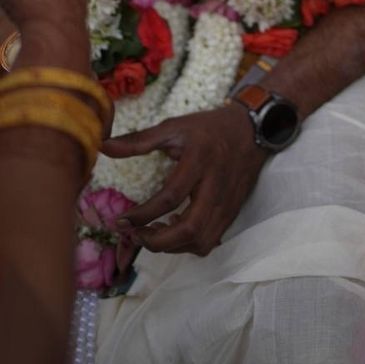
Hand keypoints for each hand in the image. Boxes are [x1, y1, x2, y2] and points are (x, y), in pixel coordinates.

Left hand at [102, 104, 266, 256]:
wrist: (253, 129)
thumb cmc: (209, 128)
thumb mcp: (175, 127)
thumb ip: (139, 140)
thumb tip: (103, 147)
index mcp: (200, 160)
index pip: (171, 197)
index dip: (143, 215)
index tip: (120, 222)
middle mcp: (216, 185)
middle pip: (190, 228)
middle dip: (158, 241)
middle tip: (136, 235)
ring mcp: (227, 202)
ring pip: (202, 240)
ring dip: (173, 247)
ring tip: (154, 235)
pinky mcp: (232, 212)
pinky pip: (211, 240)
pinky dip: (189, 244)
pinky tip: (176, 230)